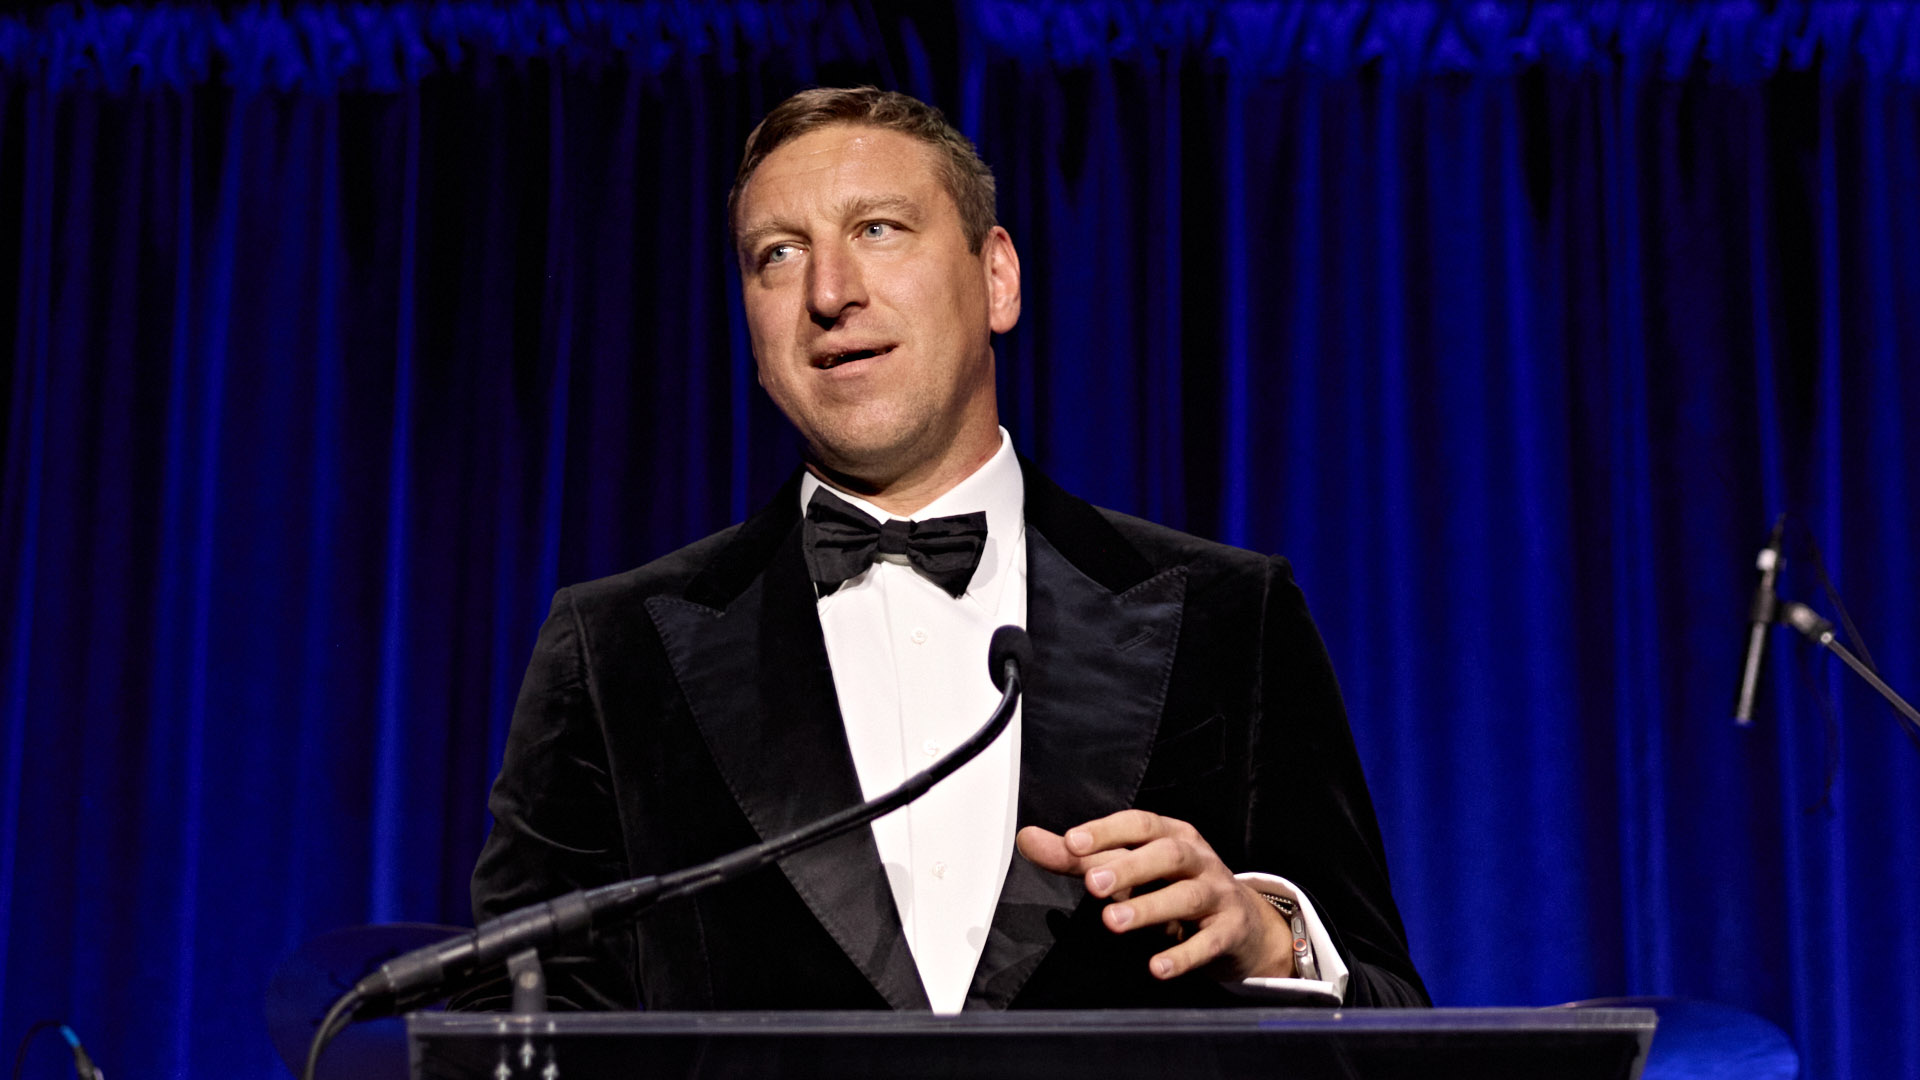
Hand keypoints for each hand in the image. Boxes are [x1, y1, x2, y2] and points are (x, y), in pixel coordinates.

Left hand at [1015, 809, 1295, 980]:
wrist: (1244, 925)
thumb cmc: (1176, 886)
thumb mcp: (1132, 868)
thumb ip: (1080, 858)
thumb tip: (1027, 839)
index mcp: (1172, 834)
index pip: (1139, 824)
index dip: (1106, 831)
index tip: (1072, 843)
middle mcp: (1198, 858)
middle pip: (1167, 854)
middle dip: (1129, 867)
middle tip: (1093, 883)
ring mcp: (1218, 894)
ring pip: (1187, 895)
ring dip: (1150, 907)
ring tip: (1113, 923)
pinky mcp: (1230, 931)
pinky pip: (1209, 942)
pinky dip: (1183, 954)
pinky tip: (1157, 966)